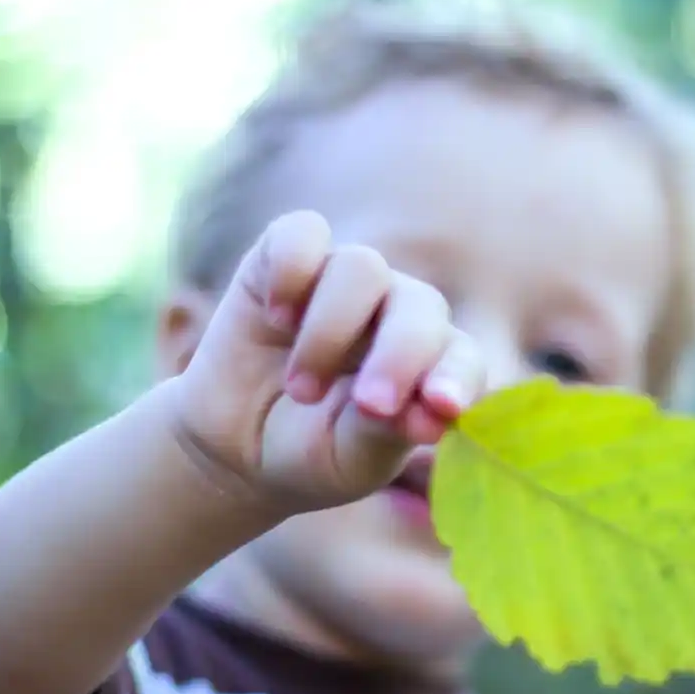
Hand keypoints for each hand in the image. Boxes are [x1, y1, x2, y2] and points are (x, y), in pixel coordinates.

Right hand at [170, 210, 484, 514]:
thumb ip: (385, 434)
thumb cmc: (310, 453)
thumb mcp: (347, 460)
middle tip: (370, 406)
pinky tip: (277, 317)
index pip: (462, 356)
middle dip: (400, 355)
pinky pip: (302, 233)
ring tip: (301, 389)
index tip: (442, 407)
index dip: (456, 375)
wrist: (233, 444)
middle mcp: (395, 313)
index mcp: (429, 364)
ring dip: (330, 333)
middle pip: (419, 305)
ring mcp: (344, 282)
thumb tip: (426, 415)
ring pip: (362, 269)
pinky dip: (291, 270)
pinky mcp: (286, 259)